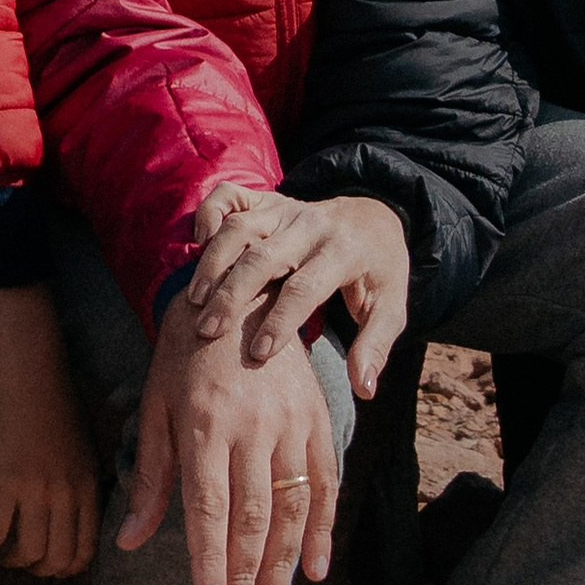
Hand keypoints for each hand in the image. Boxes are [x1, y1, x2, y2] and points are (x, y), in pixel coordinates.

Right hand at [0, 284, 100, 577]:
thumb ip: (75, 477)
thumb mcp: (78, 442)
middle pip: (57, 559)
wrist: (28, 364)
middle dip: (35, 569)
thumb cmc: (49, 396)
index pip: (85, 549)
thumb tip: (63, 510)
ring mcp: (38, 488)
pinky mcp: (5, 480)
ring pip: (27, 553)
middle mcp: (69, 491)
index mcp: (89, 482)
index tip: (45, 563)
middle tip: (16, 560)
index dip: (64, 567)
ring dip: (7, 560)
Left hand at [121, 324, 339, 584]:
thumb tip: (130, 541)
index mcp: (206, 424)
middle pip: (253, 515)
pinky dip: (323, 526)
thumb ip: (152, 477)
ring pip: (293, 504)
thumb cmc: (184, 357)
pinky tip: (315, 567)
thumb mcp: (156, 409)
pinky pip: (325, 479)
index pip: (210, 508)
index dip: (212, 560)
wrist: (238, 292)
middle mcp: (253, 425)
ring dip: (283, 562)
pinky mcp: (316, 416)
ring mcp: (291, 420)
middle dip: (246, 574)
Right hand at [185, 190, 410, 394]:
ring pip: (241, 227)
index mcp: (343, 251)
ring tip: (194, 301)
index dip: (281, 321)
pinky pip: (231, 195)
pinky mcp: (268, 199)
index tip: (258, 354)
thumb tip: (364, 390)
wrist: (376, 217)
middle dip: (233, 294)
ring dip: (214, 262)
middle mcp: (311, 225)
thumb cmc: (379, 272)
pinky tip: (198, 243)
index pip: (306, 287)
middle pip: (264, 256)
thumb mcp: (390, 308)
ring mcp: (286, 209)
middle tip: (208, 331)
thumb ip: (375, 347)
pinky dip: (210, 212)